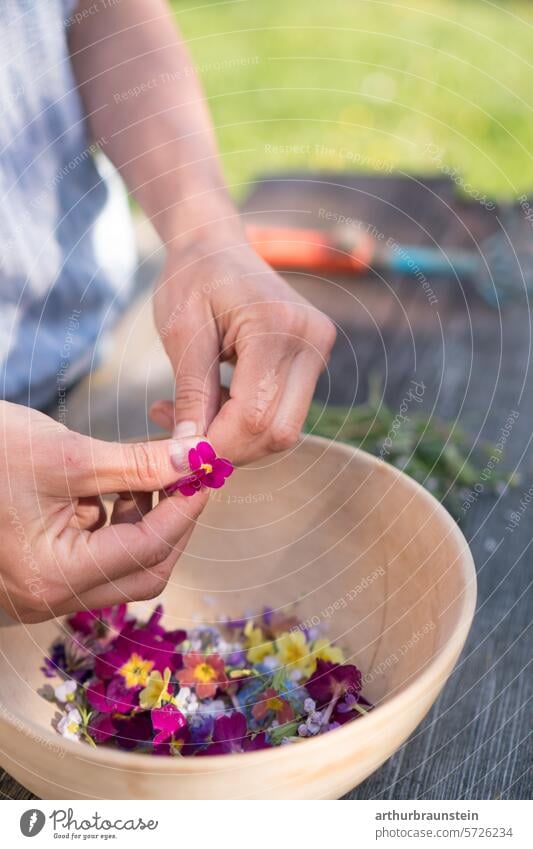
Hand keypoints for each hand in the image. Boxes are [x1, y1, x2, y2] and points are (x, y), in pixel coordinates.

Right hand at [0, 403, 206, 622]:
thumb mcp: (68, 456)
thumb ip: (137, 464)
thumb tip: (194, 459)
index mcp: (53, 577)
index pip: (147, 550)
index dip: (186, 509)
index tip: (207, 474)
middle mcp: (46, 598)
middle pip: (141, 572)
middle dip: (172, 523)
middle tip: (189, 479)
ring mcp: (39, 592)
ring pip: (121, 567)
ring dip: (144, 523)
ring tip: (146, 476)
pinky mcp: (37, 574)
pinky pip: (95, 559)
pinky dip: (115, 525)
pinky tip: (113, 489)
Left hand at [151, 233, 335, 465]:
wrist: (215, 243)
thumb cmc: (192, 278)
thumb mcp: (181, 334)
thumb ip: (190, 395)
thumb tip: (187, 455)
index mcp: (277, 327)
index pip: (254, 416)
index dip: (216, 445)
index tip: (178, 455)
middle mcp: (311, 340)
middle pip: (278, 431)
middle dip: (230, 449)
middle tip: (183, 441)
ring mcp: (318, 350)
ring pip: (284, 429)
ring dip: (237, 438)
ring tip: (190, 418)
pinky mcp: (312, 359)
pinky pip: (283, 411)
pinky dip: (246, 422)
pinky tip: (211, 406)